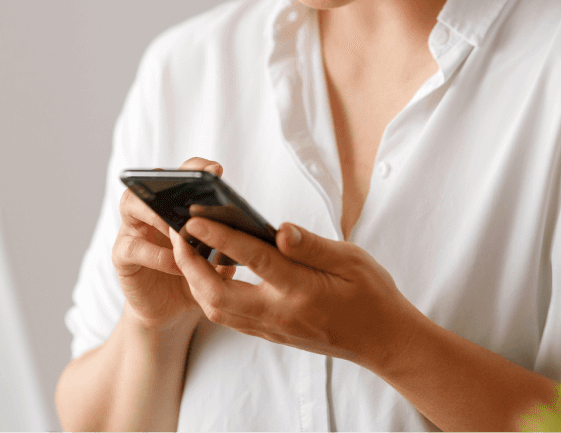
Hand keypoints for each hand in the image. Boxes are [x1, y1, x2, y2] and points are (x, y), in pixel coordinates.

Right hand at [112, 157, 235, 332]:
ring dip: (156, 213)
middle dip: (171, 182)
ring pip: (131, 204)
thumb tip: (241, 231)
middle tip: (195, 191)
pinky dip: (157, 255)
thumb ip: (222, 243)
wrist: (171, 311)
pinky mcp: (122, 256)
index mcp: (169, 205)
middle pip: (149, 181)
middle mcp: (147, 211)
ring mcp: (131, 230)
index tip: (216, 171)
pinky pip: (133, 248)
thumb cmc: (193, 277)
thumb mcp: (213, 259)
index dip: (194, 168)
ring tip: (180, 227)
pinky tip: (178, 264)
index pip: (178, 176)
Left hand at [169, 217, 422, 372]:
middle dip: (189, 264)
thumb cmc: (371, 295)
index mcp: (303, 291)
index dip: (221, 237)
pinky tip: (207, 273)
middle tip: (177, 234)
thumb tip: (281, 230)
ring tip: (186, 250)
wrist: (383, 341)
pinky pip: (229, 318)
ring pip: (217, 310)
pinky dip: (210, 295)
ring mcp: (273, 328)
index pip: (254, 260)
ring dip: (194, 281)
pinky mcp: (270, 334)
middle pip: (218, 294)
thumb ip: (313, 246)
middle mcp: (281, 314)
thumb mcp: (352, 261)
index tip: (195, 219)